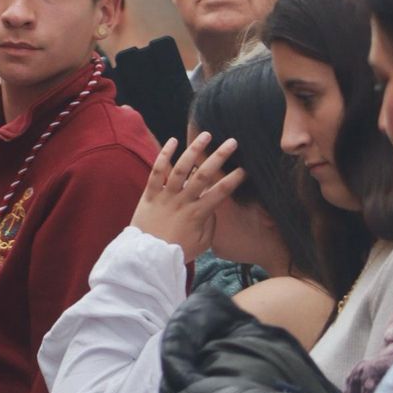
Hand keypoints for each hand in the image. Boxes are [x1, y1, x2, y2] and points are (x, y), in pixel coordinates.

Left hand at [129, 132, 247, 261]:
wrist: (148, 257)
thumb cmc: (177, 251)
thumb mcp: (202, 243)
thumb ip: (211, 224)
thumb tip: (214, 207)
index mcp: (197, 214)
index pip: (220, 193)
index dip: (233, 180)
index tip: (244, 169)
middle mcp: (182, 201)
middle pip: (203, 175)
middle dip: (219, 157)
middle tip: (232, 142)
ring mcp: (165, 196)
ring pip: (180, 168)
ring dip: (194, 150)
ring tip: (206, 135)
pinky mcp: (150, 194)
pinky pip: (156, 171)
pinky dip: (164, 155)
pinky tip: (172, 140)